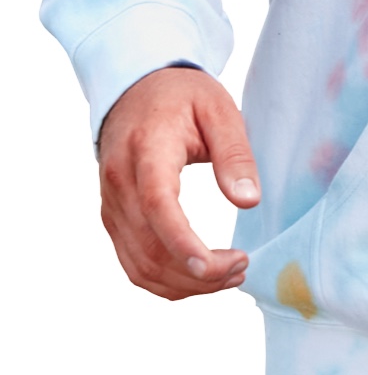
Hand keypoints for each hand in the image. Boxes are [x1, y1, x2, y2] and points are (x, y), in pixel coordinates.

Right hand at [97, 66, 260, 299]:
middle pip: (149, 247)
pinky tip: (199, 276)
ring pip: (140, 265)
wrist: (135, 89)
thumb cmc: (181, 97)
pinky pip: (134, 264)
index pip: (157, 205)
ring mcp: (111, 205)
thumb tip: (249, 201)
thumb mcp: (219, 109)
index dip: (182, 243)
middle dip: (197, 273)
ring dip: (185, 284)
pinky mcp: (114, 219)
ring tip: (230, 275)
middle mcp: (119, 182)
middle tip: (242, 267)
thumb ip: (235, 153)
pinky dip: (166, 281)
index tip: (213, 267)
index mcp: (146, 149)